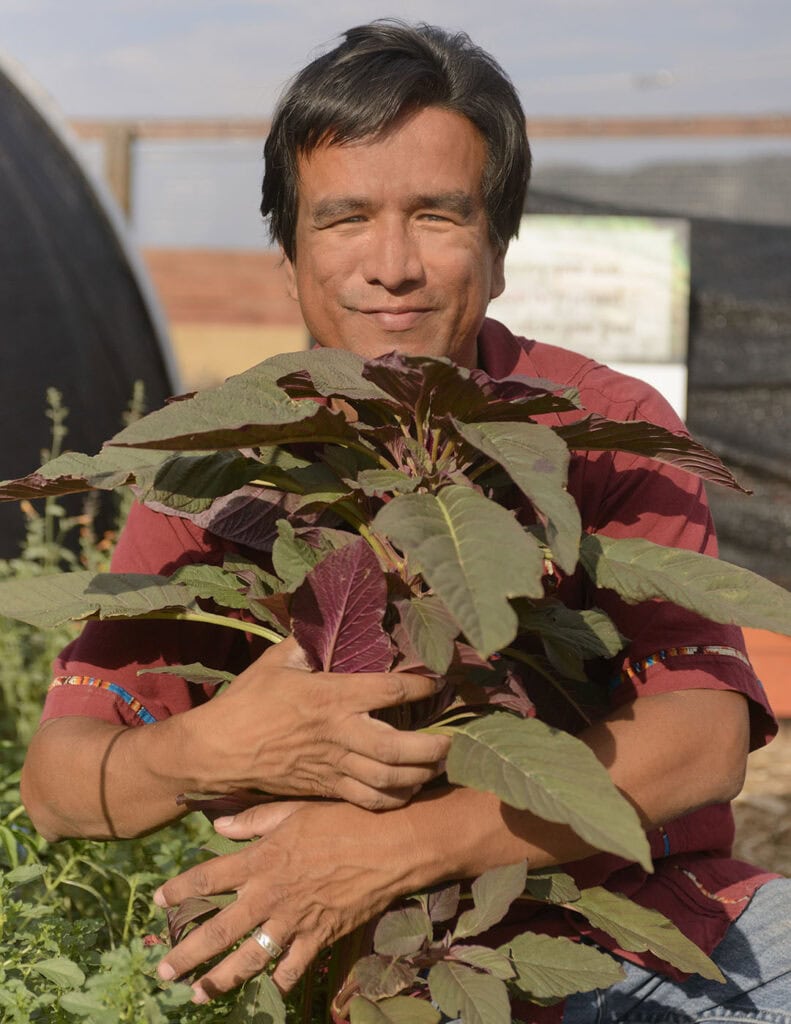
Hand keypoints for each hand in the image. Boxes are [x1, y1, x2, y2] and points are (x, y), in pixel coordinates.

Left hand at [154, 800, 418, 1001]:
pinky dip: (278, 982)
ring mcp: (295, 920)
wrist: (391, 844)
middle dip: (187, 954)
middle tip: (162, 973)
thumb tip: (218, 827)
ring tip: (198, 994)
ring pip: (249, 959)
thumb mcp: (296, 809)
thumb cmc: (344, 818)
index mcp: (262, 860)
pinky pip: (293, 968)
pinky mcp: (320, 937)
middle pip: (219, 930)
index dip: (179, 890)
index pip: (208, 878)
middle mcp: (271, 895)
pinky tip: (266, 992)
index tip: (157, 900)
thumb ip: (254, 821)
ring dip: (220, 980)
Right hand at [186, 638, 449, 809]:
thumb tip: (323, 628)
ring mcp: (334, 766)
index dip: (421, 686)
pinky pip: (368, 800)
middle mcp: (339, 733)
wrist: (217, 751)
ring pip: (389, 779)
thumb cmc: (246, 701)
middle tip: (453, 741)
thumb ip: (305, 644)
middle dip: (433, 747)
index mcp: (331, 695)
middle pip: (399, 747)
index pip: (390, 691)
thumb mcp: (276, 661)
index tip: (440, 681)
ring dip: (420, 775)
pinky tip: (408, 789)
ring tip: (439, 765)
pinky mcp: (325, 789)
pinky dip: (395, 798)